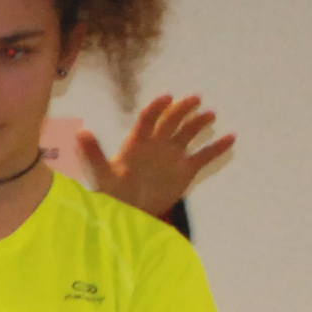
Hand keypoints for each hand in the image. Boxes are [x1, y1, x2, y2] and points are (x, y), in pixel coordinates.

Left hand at [80, 94, 233, 218]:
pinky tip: (231, 138)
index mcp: (137, 143)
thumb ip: (92, 153)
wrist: (130, 214)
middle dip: (182, 109)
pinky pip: (204, 155)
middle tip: (195, 99)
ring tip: (210, 114)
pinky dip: (217, 147)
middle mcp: (156, 145)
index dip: (157, 107)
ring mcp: (172, 156)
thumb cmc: (113, 194)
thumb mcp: (101, 174)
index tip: (168, 97)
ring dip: (199, 123)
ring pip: (189, 133)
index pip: (148, 119)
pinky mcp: (186, 170)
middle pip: (171, 121)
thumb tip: (81, 132)